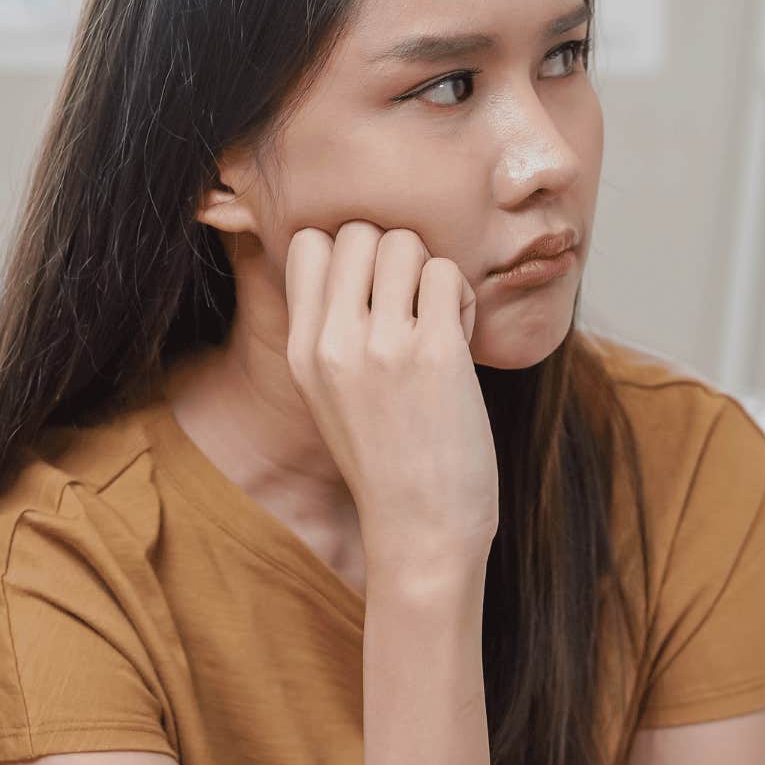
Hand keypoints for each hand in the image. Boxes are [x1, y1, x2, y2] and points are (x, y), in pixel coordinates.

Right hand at [284, 222, 497, 577]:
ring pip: (405, 244)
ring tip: (438, 321)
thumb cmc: (387, 464)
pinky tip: (459, 341)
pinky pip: (448, 276)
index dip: (348, 251)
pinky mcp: (434, 354)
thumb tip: (359, 263)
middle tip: (412, 305)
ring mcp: (382, 346)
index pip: (309, 245)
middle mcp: (332, 341)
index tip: (373, 290)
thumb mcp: (330, 394)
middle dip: (394, 254)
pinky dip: (462, 299)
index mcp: (301, 349)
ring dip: (431, 273)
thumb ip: (332, 333)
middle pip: (357, 231)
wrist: (420, 532)